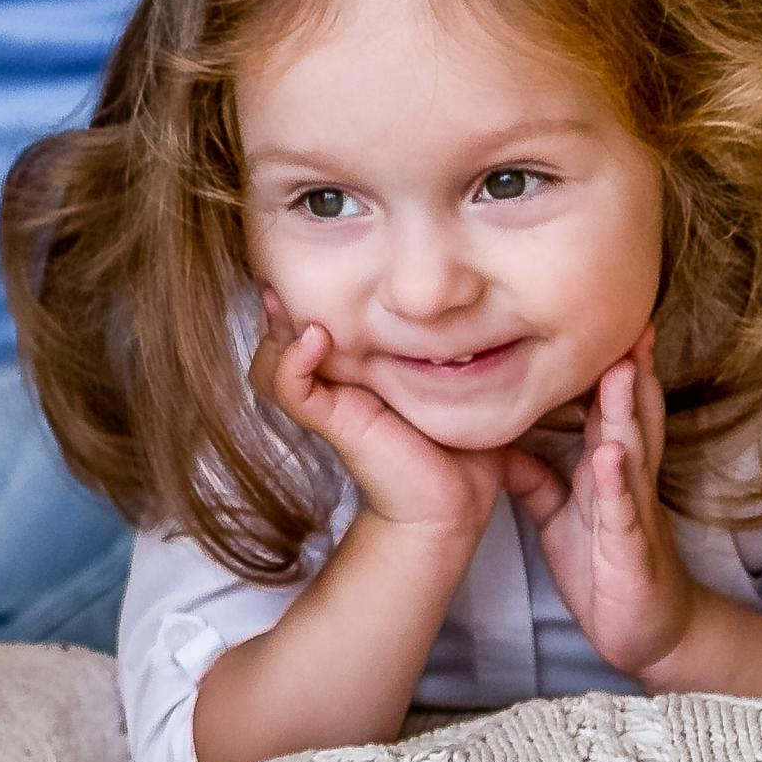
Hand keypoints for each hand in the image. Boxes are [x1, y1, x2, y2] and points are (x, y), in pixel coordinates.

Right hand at [253, 291, 551, 541]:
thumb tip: (487, 303)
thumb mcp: (460, 381)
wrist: (452, 506)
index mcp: (358, 371)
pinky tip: (313, 338)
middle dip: (283, 297)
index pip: (312, 320)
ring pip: (274, 357)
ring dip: (277, 324)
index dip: (309, 288)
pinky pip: (292, 388)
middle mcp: (335, 383)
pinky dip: (291, 362)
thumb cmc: (460, 447)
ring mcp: (329, 402)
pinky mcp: (334, 422)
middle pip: (282, 332)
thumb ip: (461, 346)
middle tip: (288, 264)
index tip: (328, 255)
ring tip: (284, 295)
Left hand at [512, 328, 702, 678]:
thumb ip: (533, 477)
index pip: (607, 407)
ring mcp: (632, 514)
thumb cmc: (605, 568)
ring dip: (628, 411)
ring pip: (634, 452)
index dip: (605, 363)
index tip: (595, 313)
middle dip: (631, 367)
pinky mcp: (629, 551)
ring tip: (621, 369)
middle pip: (631, 414)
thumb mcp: (560, 517)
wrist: (648, 632)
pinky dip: (618, 484)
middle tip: (629, 316)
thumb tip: (496, 440)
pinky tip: (610, 458)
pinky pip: (622, 513)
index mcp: (609, 471)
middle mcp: (626, 482)